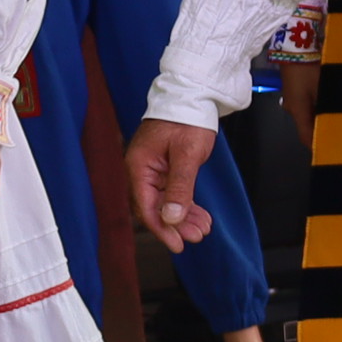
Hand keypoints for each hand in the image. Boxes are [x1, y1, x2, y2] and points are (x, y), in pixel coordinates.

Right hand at [126, 117, 218, 250]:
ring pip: (167, 202)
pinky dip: (187, 204)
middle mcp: (142, 171)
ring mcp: (154, 170)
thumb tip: (171, 217)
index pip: (147, 207)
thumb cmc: (187, 119)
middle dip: (176, 225)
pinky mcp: (166, 167)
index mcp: (139, 167)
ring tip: (202, 229)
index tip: (178, 244)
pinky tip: (200, 216)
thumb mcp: (187, 155)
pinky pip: (174, 192)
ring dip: (184, 217)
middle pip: (156, 207)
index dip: (162, 229)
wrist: (193, 96)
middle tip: (196, 237)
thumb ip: (179, 187)